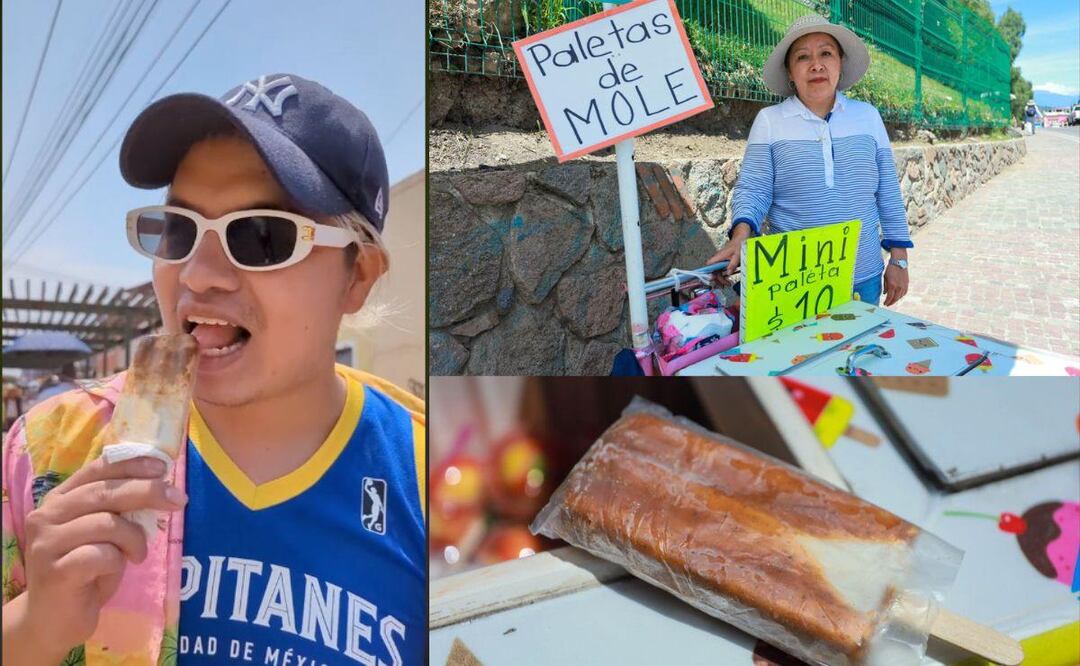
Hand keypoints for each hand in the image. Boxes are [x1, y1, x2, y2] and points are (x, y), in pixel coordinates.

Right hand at [5, 456, 185, 661]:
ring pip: (107, 523)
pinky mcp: (55, 571)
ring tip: (137, 554)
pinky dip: (117, 561)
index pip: (97, 469)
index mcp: (58, 499)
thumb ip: (117, 507)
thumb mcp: (104, 532)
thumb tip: (161, 483)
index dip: (132, 465)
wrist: (54, 619)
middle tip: (178, 500)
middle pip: (105, 492)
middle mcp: (46, 516)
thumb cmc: (86, 570)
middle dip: (148, 491)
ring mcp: (46, 544)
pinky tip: (114, 570)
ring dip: (134, 538)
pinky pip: (101, 554)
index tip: (163, 467)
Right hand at [707, 224, 751, 286]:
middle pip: (713, 271)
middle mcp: (717, 259)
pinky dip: (724, 276)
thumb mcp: (737, 255)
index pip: (709, 265)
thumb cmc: (738, 245)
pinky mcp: (723, 262)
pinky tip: (728, 279)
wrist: (740, 239)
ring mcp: (720, 261)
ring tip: (727, 284)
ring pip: (717, 272)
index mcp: (718, 257)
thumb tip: (728, 273)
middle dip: (717, 279)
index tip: (712, 279)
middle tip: (724, 285)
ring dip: (721, 279)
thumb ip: (732, 264)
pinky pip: (721, 270)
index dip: (708, 272)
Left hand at [883, 262, 908, 305]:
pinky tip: (898, 296)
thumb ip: (885, 286)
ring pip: (900, 296)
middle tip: (887, 304)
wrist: (899, 262)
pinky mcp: (907, 283)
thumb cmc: (890, 269)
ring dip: (896, 299)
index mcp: (892, 285)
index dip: (887, 302)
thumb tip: (885, 294)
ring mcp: (904, 285)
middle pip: (895, 298)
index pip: (889, 297)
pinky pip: (904, 292)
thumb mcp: (885, 277)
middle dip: (891, 302)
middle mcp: (899, 286)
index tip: (885, 304)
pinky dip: (901, 296)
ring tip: (892, 301)